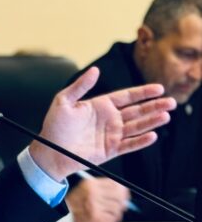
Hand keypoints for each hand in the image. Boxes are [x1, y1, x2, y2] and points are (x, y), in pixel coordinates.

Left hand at [29, 67, 175, 181]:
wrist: (49, 151)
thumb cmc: (54, 126)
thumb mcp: (64, 101)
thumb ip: (81, 86)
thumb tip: (95, 70)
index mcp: (100, 105)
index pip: (126, 96)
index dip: (143, 92)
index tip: (158, 88)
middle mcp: (109, 119)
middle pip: (137, 111)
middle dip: (154, 106)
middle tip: (171, 102)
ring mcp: (111, 135)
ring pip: (137, 126)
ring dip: (152, 121)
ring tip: (166, 116)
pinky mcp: (111, 150)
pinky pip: (130, 145)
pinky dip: (141, 141)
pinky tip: (152, 135)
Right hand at [67, 178, 130, 221]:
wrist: (64, 218)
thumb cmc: (75, 205)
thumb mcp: (85, 190)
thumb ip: (102, 188)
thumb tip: (121, 191)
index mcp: (90, 184)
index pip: (114, 183)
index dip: (122, 189)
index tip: (125, 194)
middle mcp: (93, 193)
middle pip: (118, 195)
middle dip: (122, 202)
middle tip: (122, 206)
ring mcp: (95, 205)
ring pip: (117, 208)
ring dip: (116, 213)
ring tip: (109, 215)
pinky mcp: (96, 218)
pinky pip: (112, 219)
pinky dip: (111, 221)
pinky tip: (105, 221)